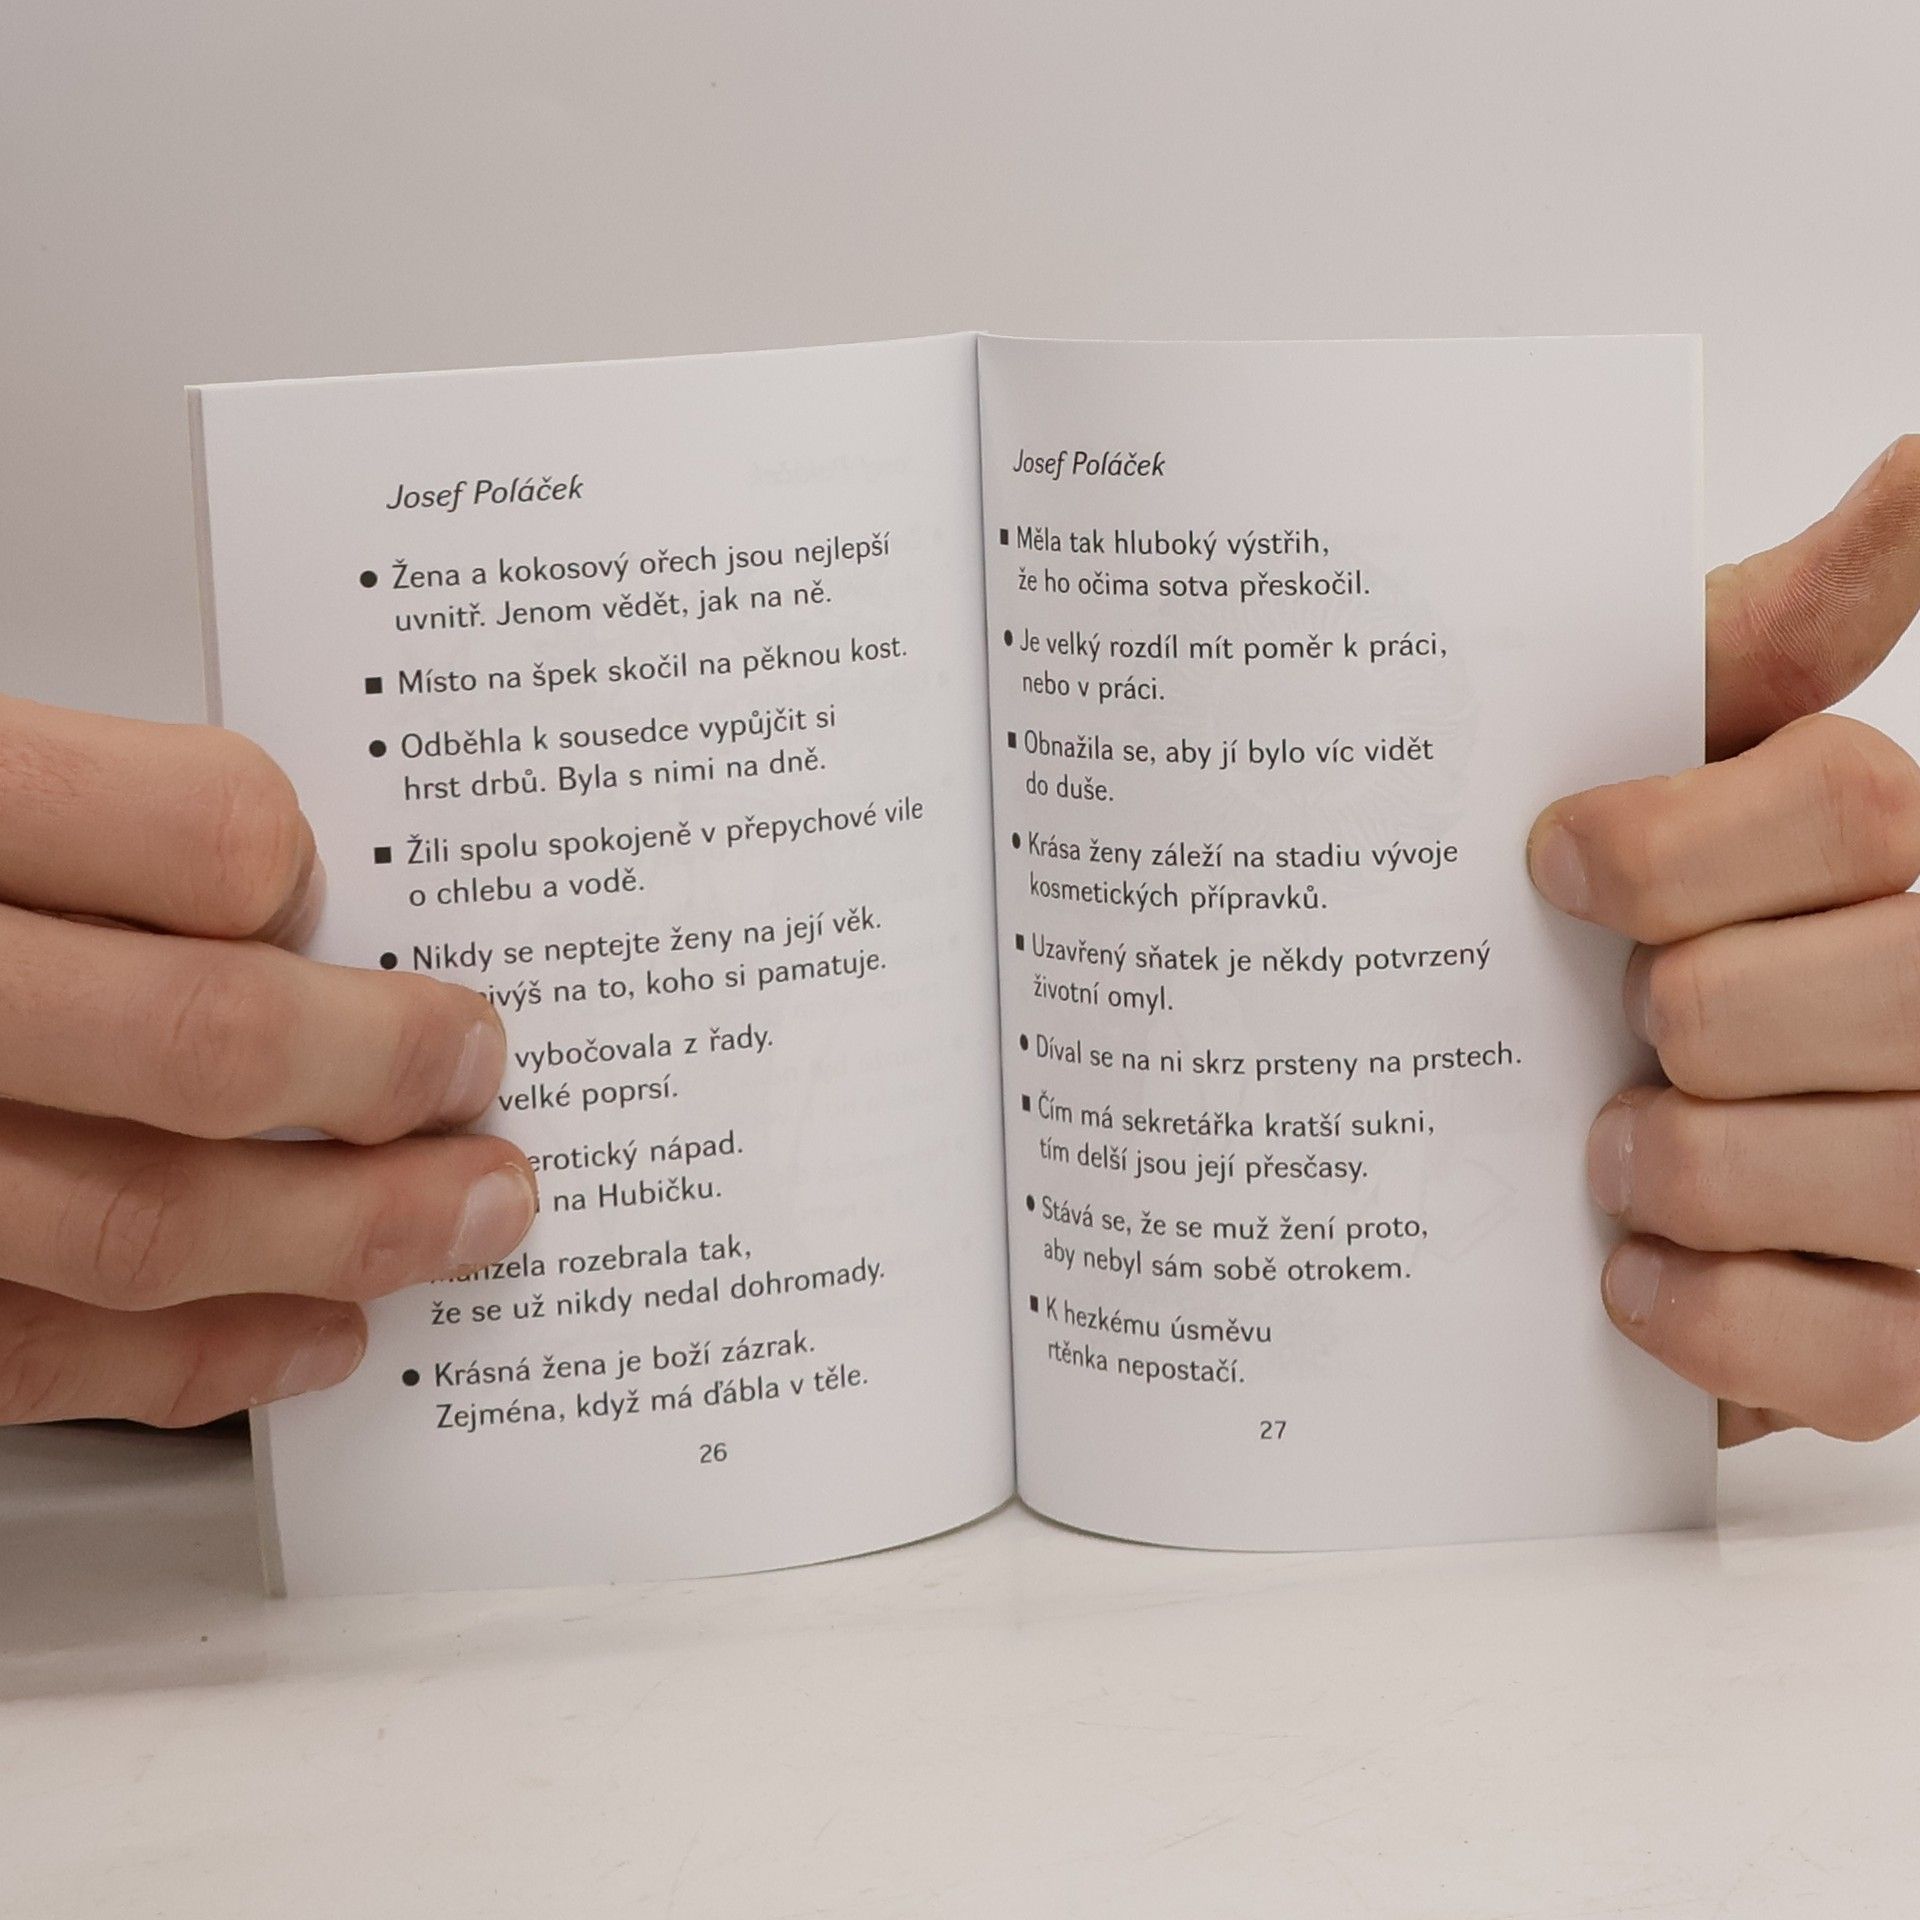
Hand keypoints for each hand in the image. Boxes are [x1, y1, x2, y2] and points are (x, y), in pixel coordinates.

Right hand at [0, 700, 535, 1425]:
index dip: (311, 876)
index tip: (381, 917)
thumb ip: (54, 809)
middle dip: (389, 1075)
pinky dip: (199, 1364)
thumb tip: (265, 884)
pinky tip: (308, 1339)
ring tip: (467, 1218)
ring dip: (345, 1238)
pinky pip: (40, 1357)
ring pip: (142, 1226)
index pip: (204, 836)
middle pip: (208, 1046)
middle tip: (482, 1077)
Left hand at [1530, 437, 1919, 1443]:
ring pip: (1809, 1177)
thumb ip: (1798, 621)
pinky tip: (1635, 1269)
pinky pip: (1846, 1359)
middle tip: (1622, 1024)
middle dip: (1656, 1017)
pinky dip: (1705, 1317)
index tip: (1556, 862)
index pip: (1846, 810)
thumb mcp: (1717, 735)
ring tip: (1614, 1143)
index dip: (1665, 844)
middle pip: (1763, 1004)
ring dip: (1662, 1164)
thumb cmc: (1679, 896)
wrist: (1652, 1104)